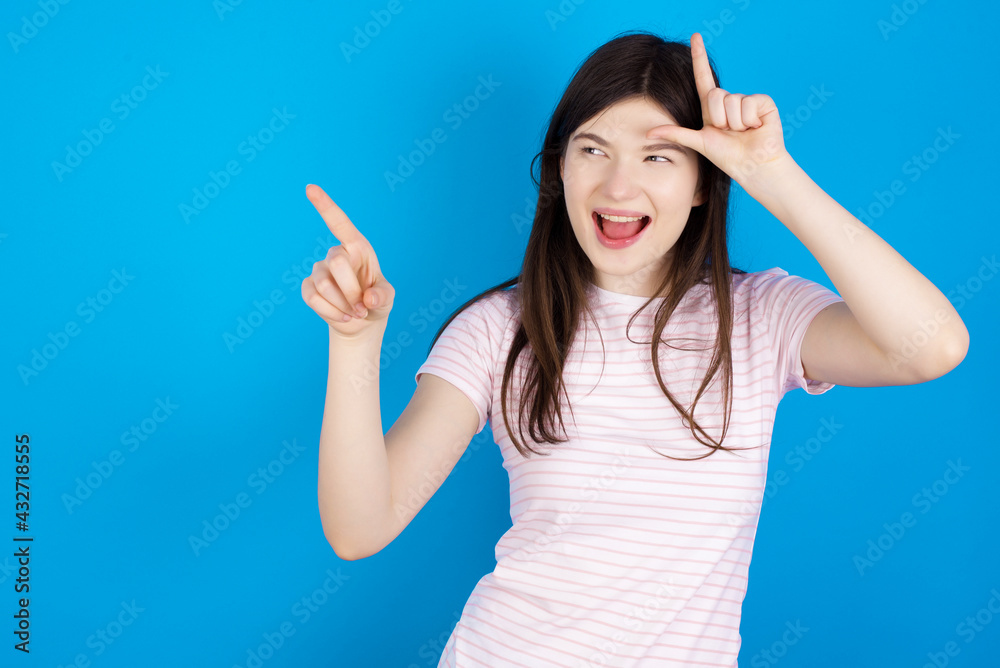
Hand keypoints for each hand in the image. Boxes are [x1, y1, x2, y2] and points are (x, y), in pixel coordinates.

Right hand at [301, 184, 394, 335]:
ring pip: (324, 285)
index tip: (310, 188)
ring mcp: (319, 270)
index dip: (325, 205)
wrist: (362, 321)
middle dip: (352, 290)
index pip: (340, 223)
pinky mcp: (308, 287)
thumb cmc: (376, 301)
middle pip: (337, 263)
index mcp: (357, 248)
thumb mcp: (387, 298)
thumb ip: (383, 296)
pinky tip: (342, 316)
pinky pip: (313, 299)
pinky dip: (331, 313)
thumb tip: (369, 299)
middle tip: (362, 306)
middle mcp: (336, 254)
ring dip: (343, 306)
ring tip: (355, 312)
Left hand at [645, 33, 788, 185]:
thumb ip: (676, 134)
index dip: (699, 57)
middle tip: (729, 132)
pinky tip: (756, 128)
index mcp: (713, 108)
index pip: (703, 77)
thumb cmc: (728, 157)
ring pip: (731, 101)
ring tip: (743, 132)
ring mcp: (747, 100)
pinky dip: (749, 120)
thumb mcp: (699, 143)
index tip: (695, 36)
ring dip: (735, 123)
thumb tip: (648, 133)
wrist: (753, 166)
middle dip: (719, 118)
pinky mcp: (763, 102)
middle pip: (715, 95)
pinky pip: (748, 103)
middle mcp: (729, 101)